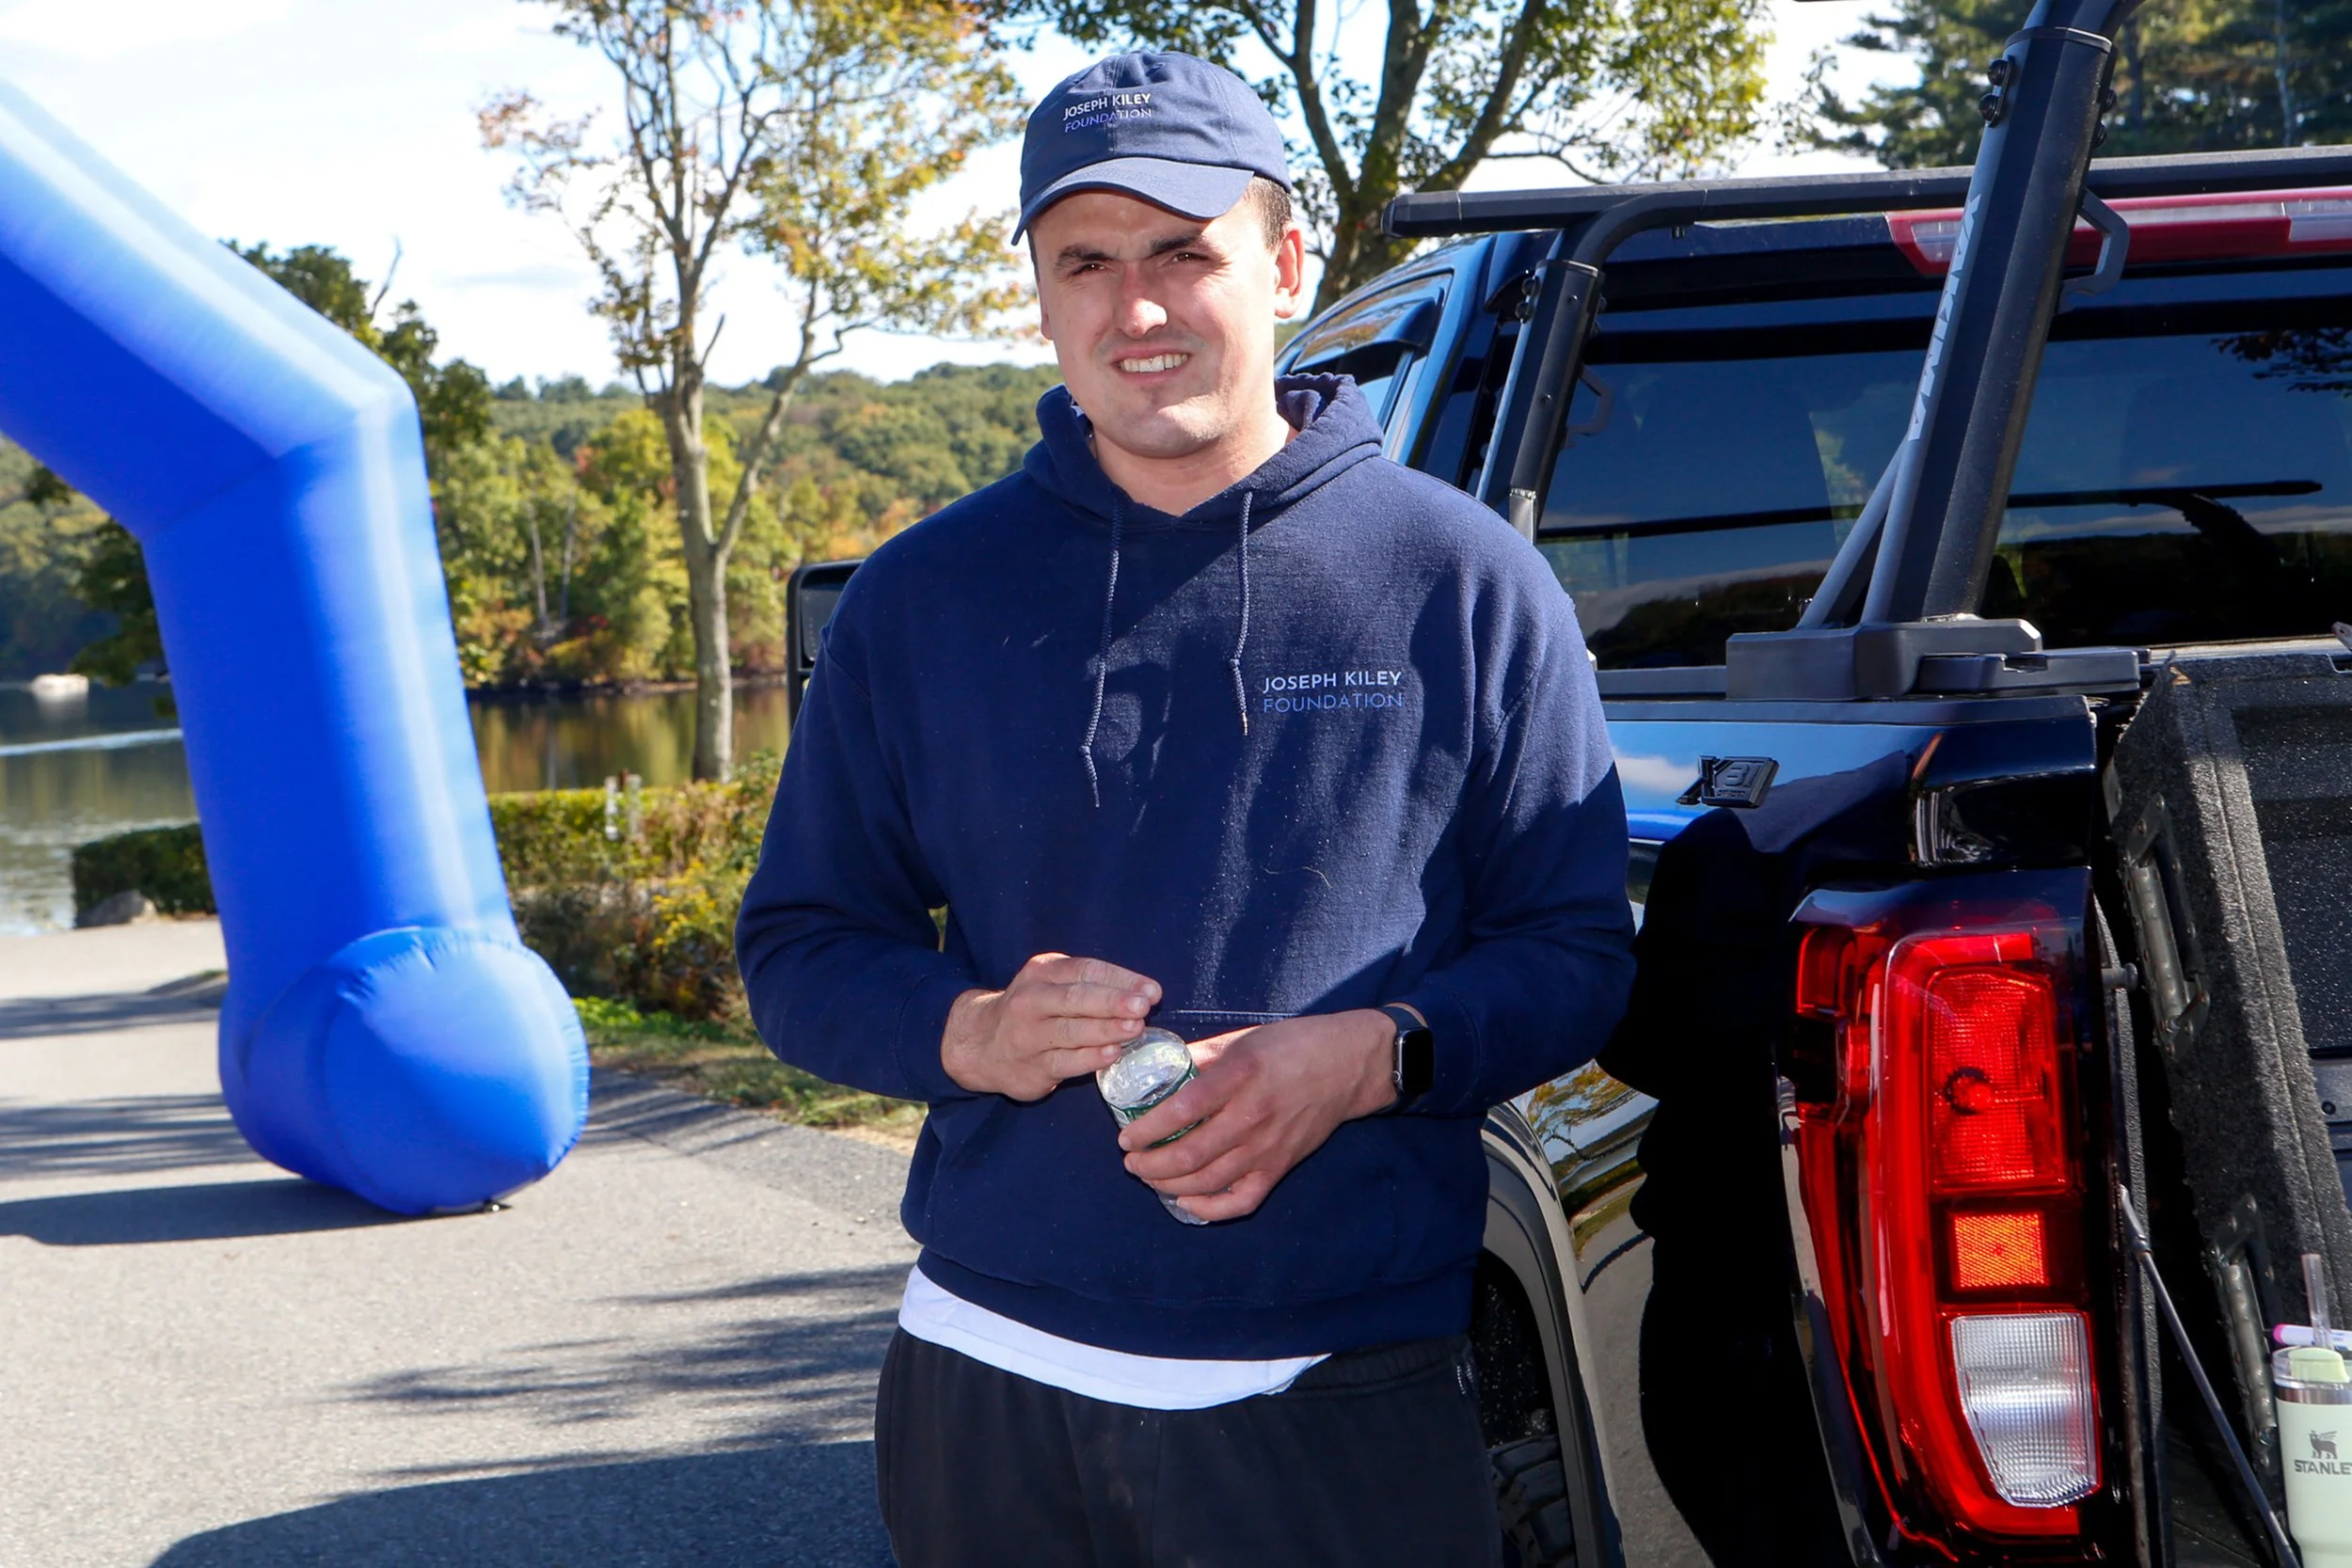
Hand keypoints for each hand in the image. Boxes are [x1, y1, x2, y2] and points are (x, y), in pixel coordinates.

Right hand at [942, 954, 1161, 1100]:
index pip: (1085, 971)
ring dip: (1105, 1030)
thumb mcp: (1053, 985)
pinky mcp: (1031, 1068)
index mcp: (1043, 972)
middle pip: (1075, 998)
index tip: (1152, 991)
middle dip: (1112, 1001)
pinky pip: (1064, 1062)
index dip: (1120, 979)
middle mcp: (1031, 1000)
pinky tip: (1112, 1054)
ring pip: (1070, 1031)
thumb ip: (1092, 986)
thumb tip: (1146, 994)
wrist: (980, 1044)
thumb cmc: (1034, 1011)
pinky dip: (1090, 1058)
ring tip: (1135, 1029)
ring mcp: (1028, 1035)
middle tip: (1142, 1006)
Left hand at [1116, 1010, 1395, 1222]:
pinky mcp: (1280, 1167)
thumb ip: (1202, 1056)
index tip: (1125, 1135)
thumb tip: (1160, 1068)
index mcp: (1240, 1075)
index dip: (1147, 1128)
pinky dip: (1210, 1208)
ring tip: (1148, 1176)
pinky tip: (1186, 1201)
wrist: (1348, 1065)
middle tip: (1130, 1159)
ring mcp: (1267, 1147)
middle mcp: (1253, 1115)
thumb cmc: (1293, 1045)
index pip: (1182, 1110)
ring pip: (1208, 1181)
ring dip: (1168, 1185)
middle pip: (1189, 1155)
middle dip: (1149, 1164)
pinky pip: (1241, 1201)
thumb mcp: (1243, 1039)